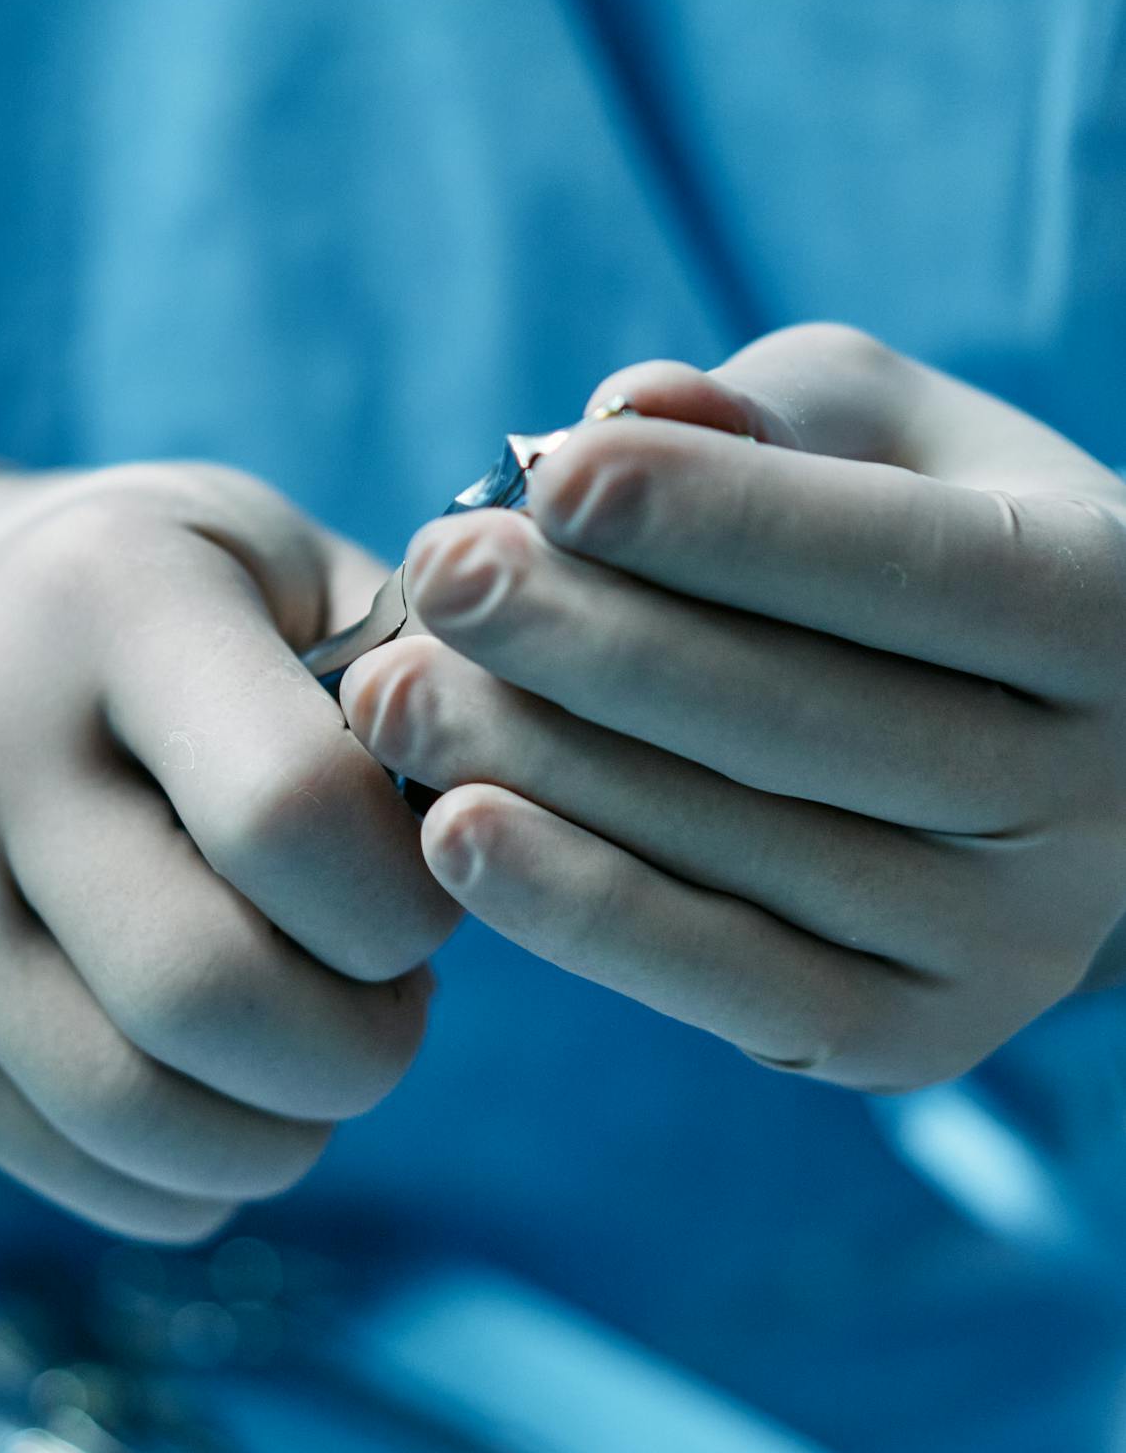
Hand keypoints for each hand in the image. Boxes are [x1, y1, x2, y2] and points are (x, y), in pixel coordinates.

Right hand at [0, 396, 455, 1236]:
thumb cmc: (161, 606)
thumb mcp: (284, 564)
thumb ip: (407, 683)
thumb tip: (503, 841)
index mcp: (108, 597)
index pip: (290, 817)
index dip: (400, 908)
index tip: (423, 904)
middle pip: (202, 991)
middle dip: (351, 1054)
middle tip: (390, 1022)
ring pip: (120, 1106)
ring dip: (270, 1141)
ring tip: (308, 1080)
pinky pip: (48, 1154)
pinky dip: (173, 1183)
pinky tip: (219, 1116)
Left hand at [340, 324, 1125, 1089]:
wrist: (1034, 781)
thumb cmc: (925, 559)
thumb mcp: (890, 446)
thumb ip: (768, 416)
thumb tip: (622, 411)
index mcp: (1114, 610)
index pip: (909, 566)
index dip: (723, 521)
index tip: (553, 474)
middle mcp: (1091, 796)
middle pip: (805, 720)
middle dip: (596, 646)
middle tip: (438, 579)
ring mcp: (1007, 941)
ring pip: (749, 853)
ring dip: (550, 773)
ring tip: (397, 700)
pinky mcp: (913, 1041)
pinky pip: (727, 980)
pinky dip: (579, 914)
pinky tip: (451, 836)